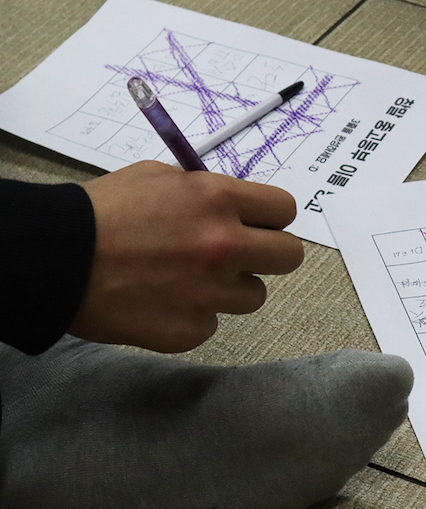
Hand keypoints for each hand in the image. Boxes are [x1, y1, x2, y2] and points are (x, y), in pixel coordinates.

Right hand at [70, 161, 303, 352]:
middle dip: (270, 253)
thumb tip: (238, 206)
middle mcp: (223, 246)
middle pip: (289, 257)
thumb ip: (207, 191)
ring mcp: (209, 293)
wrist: (51, 262)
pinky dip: (194, 314)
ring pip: (254, 295)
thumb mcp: (158, 177)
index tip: (259, 222)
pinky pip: (213, 323)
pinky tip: (162, 300)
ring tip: (189, 277)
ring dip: (231, 287)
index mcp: (217, 200)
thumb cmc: (101, 212)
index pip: (285, 210)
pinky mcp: (190, 331)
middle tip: (242, 253)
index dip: (271, 216)